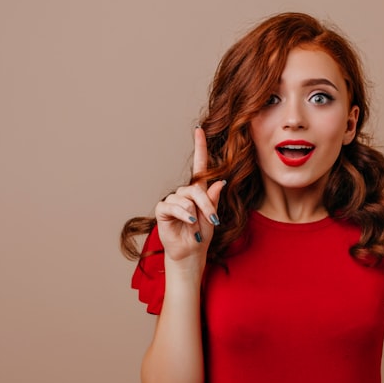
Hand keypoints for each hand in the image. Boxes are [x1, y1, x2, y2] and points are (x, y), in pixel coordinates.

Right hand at [154, 126, 225, 263]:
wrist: (191, 252)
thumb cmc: (202, 234)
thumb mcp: (212, 217)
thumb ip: (213, 200)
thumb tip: (220, 182)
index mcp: (198, 192)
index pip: (199, 165)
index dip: (200, 148)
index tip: (199, 130)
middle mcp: (184, 193)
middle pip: (196, 189)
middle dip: (206, 206)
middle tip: (213, 221)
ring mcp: (173, 201)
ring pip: (186, 200)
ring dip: (195, 214)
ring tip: (196, 227)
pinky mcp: (163, 210)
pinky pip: (172, 206)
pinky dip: (183, 214)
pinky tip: (188, 222)